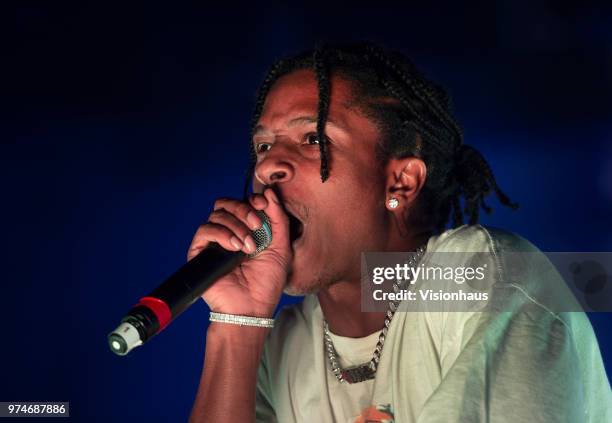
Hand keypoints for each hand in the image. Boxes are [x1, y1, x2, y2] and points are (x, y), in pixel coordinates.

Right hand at [187, 188, 291, 317]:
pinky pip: (204, 230)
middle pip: (227, 204)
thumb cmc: (267, 282)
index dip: (252, 200)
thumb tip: (268, 193)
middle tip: (256, 225)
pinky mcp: (200, 253)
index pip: (243, 203)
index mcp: (247, 230)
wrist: (252, 307)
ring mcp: (214, 243)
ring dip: (236, 226)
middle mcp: (229, 233)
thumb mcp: (281, 246)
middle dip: (244, 210)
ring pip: (217, 215)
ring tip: (248, 247)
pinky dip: (222, 234)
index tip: (263, 206)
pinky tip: (235, 248)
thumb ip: (278, 218)